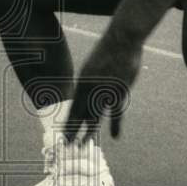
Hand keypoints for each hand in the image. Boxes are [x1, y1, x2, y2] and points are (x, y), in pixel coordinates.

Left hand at [64, 25, 142, 142]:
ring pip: (95, 116)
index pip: (73, 107)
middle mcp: (90, 88)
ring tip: (82, 146)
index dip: (69, 122)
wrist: (122, 39)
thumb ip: (92, 82)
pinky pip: (116, 112)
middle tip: (67, 145)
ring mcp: (105, 91)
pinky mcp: (119, 92)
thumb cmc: (109, 50)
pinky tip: (115, 137)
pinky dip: (116, 125)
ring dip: (88, 132)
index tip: (64, 134)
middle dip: (73, 131)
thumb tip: (91, 94)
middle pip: (80, 115)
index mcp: (82, 82)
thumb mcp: (94, 65)